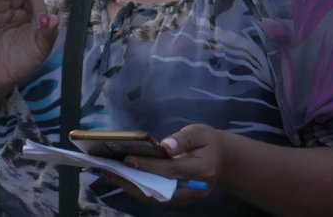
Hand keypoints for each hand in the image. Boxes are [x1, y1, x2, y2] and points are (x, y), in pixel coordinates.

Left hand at [104, 123, 226, 205]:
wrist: (222, 158)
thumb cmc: (208, 142)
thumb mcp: (199, 133)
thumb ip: (182, 140)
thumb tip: (165, 146)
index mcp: (202, 170)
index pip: (171, 170)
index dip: (149, 166)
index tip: (127, 160)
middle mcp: (196, 188)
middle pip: (161, 190)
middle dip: (134, 181)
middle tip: (110, 170)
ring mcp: (188, 197)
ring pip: (157, 198)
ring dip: (132, 187)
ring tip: (110, 174)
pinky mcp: (180, 198)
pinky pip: (157, 197)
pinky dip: (139, 189)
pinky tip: (122, 178)